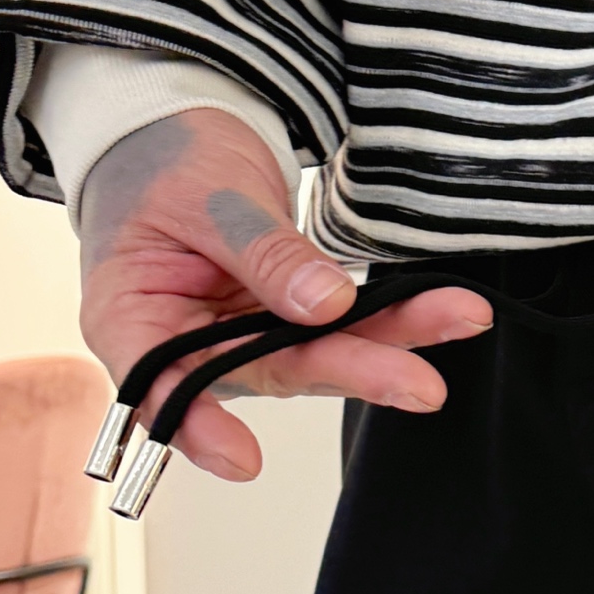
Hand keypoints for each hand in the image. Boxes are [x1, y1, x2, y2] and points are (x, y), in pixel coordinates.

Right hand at [78, 109, 491, 480]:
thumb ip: (264, 254)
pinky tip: (449, 310)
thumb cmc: (164, 163)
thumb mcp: (207, 197)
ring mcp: (247, 335)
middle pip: (273, 371)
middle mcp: (193, 343)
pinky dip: (399, 314)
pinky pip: (348, 322)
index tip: (242, 459)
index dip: (198, 427)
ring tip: (459, 320)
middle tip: (420, 385)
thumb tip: (326, 304)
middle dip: (354, 372)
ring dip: (394, 342)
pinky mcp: (291, 317)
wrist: (180, 133)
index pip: (159, 388)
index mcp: (134, 320)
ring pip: (323, 352)